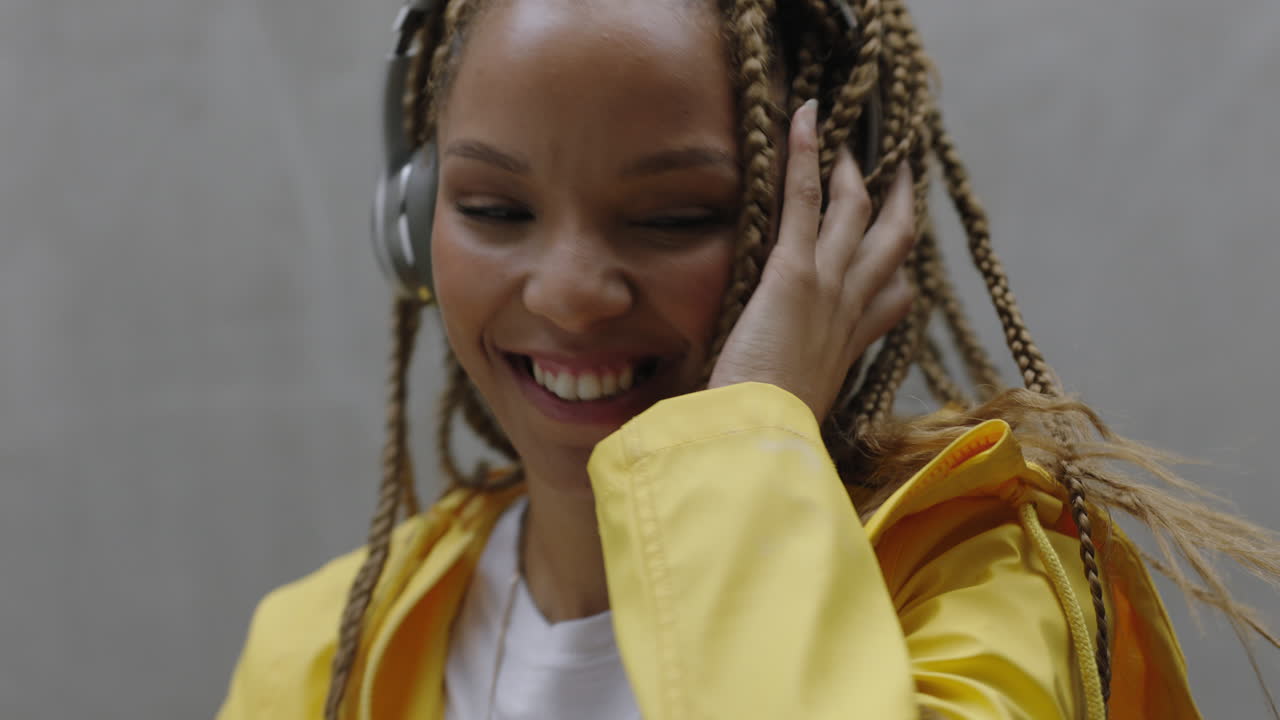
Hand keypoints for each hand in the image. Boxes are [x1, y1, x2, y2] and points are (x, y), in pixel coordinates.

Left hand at [708, 99, 916, 420]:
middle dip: (897, 203)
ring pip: (856, 211)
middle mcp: (848, 313)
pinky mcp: (795, 273)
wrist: (758, 443)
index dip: (900, 275)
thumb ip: (792, 400)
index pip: (890, 304)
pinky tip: (805, 116)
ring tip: (849, 137)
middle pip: (892, 244)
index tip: (903, 262)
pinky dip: (806, 155)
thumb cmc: (762, 438)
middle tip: (897, 170)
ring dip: (853, 170)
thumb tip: (766, 408)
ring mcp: (829, 287)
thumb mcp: (792, 420)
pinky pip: (807, 201)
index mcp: (847, 350)